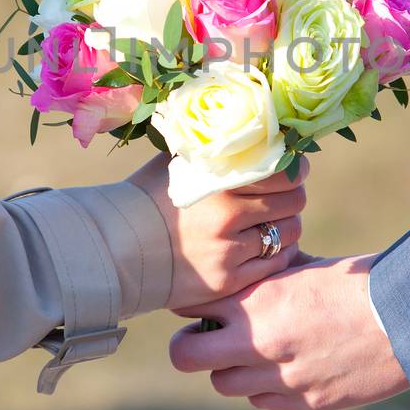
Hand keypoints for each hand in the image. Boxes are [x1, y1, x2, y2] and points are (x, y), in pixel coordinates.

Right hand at [128, 153, 307, 310]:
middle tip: (283, 195)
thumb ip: (214, 148)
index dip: (295, 168)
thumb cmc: (145, 198)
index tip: (294, 168)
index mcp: (218, 180)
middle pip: (293, 201)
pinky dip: (276, 252)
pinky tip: (263, 244)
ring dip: (286, 225)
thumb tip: (251, 129)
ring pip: (289, 233)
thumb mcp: (177, 162)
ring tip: (271, 221)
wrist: (114, 248)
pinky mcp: (228, 280)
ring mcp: (229, 251)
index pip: (284, 171)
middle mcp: (228, 215)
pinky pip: (275, 263)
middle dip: (293, 196)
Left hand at [168, 253, 409, 409]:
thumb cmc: (357, 283)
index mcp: (257, 300)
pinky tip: (282, 369)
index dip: (189, 306)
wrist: (406, 320)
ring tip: (249, 353)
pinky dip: (262, 387)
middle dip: (190, 346)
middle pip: (186, 356)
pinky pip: (260, 401)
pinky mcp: (303, 402)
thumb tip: (244, 263)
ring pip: (222, 383)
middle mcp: (259, 341)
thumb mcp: (304, 265)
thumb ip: (267, 272)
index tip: (198, 306)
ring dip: (228, 369)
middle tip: (205, 338)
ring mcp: (280, 377)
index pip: (190, 306)